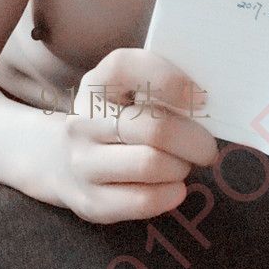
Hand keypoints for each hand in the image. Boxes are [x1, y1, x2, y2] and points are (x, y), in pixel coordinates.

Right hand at [22, 48, 217, 223]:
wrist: (62, 161)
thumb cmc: (117, 120)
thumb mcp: (129, 91)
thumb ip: (161, 86)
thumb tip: (203, 103)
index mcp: (97, 84)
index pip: (126, 67)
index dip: (170, 80)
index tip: (201, 98)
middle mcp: (82, 121)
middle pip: (155, 129)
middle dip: (195, 141)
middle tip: (206, 147)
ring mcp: (82, 163)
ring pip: (152, 165)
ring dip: (181, 167)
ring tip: (181, 164)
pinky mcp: (90, 201)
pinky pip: (145, 200)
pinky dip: (171, 194)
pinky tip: (174, 186)